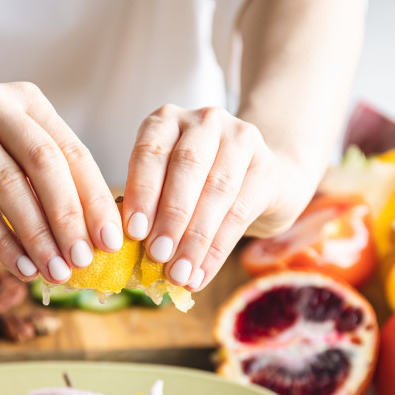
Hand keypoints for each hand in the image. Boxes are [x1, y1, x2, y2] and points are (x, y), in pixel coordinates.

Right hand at [0, 79, 122, 282]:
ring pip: (9, 185)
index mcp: (26, 101)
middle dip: (70, 217)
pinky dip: (0, 240)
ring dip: (37, 236)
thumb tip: (89, 238)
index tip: (112, 240)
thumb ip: (39, 183)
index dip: (95, 198)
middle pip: (45, 164)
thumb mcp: (0, 157)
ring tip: (55, 272)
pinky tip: (20, 267)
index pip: (72, 151)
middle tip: (84, 260)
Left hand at [122, 104, 315, 291]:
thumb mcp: (167, 186)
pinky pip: (240, 211)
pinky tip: (202, 274)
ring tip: (179, 273)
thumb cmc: (196, 187)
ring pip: (217, 190)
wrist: (260, 179)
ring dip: (195, 238)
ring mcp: (241, 138)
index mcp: (167, 120)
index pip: (151, 151)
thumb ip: (149, 207)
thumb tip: (126, 251)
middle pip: (187, 166)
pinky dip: (217, 249)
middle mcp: (205, 121)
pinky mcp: (267, 166)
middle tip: (157, 255)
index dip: (142, 192)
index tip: (134, 232)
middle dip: (170, 216)